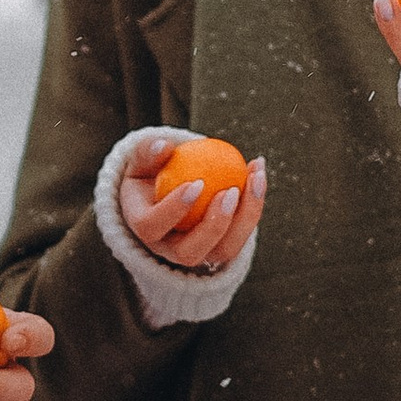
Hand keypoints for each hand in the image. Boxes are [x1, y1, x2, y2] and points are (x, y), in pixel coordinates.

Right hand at [116, 134, 267, 274]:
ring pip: (224, 250)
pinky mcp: (220, 249)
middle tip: (231, 191)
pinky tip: (258, 173)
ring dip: (246, 217)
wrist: (167, 194)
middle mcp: (168, 250)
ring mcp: (197, 253)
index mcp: (144, 228)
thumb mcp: (143, 161)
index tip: (196, 183)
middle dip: (214, 225)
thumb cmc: (152, 173)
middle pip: (190, 253)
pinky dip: (254, 206)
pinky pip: (241, 235)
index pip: (152, 226)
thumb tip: (164, 146)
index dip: (173, 209)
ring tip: (255, 177)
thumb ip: (147, 152)